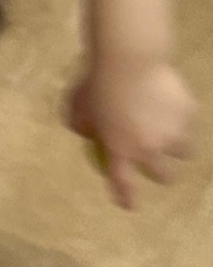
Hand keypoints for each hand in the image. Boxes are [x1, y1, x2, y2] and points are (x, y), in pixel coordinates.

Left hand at [68, 57, 196, 209]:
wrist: (129, 60)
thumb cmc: (96, 82)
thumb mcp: (78, 107)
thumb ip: (83, 124)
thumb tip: (88, 133)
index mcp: (120, 150)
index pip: (124, 182)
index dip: (127, 196)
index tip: (131, 206)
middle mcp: (150, 148)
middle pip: (164, 175)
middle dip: (162, 173)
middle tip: (158, 162)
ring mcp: (173, 132)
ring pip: (184, 151)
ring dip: (176, 147)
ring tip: (168, 132)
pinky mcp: (188, 114)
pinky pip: (186, 121)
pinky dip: (180, 117)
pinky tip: (169, 102)